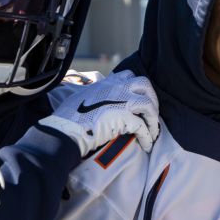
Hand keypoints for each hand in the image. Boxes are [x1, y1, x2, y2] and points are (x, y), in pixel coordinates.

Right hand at [39, 73, 159, 155]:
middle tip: (151, 116)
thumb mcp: (80, 95)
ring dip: (153, 121)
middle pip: (145, 85)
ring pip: (149, 106)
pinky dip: (147, 136)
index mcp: (106, 82)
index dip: (136, 87)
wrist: (66, 129)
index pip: (128, 75)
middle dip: (152, 100)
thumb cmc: (68, 116)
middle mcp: (117, 87)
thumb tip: (92, 96)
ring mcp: (122, 101)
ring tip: (152, 133)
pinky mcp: (124, 117)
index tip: (138, 99)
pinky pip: (143, 126)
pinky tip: (146, 145)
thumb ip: (92, 92)